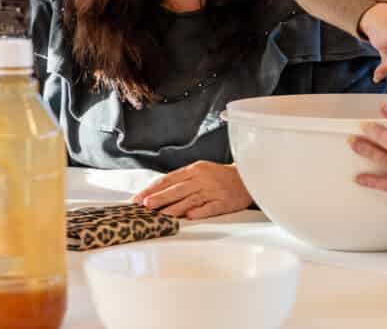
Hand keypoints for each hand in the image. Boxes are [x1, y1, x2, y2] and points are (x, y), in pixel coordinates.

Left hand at [131, 161, 253, 218]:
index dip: (152, 189)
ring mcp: (214, 190)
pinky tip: (189, 217)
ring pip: (191, 199)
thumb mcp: (200, 172)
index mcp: (195, 170)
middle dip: (160, 197)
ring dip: (175, 207)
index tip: (138, 198)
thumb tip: (156, 193)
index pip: (169, 179)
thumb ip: (181, 181)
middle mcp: (203, 179)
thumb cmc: (220, 177)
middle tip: (146, 205)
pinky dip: (200, 212)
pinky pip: (211, 207)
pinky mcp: (225, 201)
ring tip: (161, 215)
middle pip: (178, 189)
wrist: (248, 178)